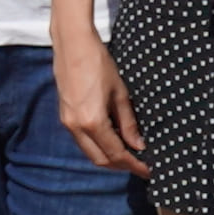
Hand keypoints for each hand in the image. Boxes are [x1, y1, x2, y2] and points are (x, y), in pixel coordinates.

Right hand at [52, 35, 143, 175]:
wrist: (72, 44)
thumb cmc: (98, 63)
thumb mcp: (120, 94)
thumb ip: (128, 123)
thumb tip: (139, 145)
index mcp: (92, 122)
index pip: (116, 154)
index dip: (133, 165)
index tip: (148, 170)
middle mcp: (77, 127)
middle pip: (100, 159)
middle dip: (121, 165)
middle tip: (140, 164)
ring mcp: (68, 122)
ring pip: (90, 152)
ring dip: (109, 156)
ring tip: (129, 153)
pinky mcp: (65, 116)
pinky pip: (83, 141)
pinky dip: (98, 145)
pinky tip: (112, 138)